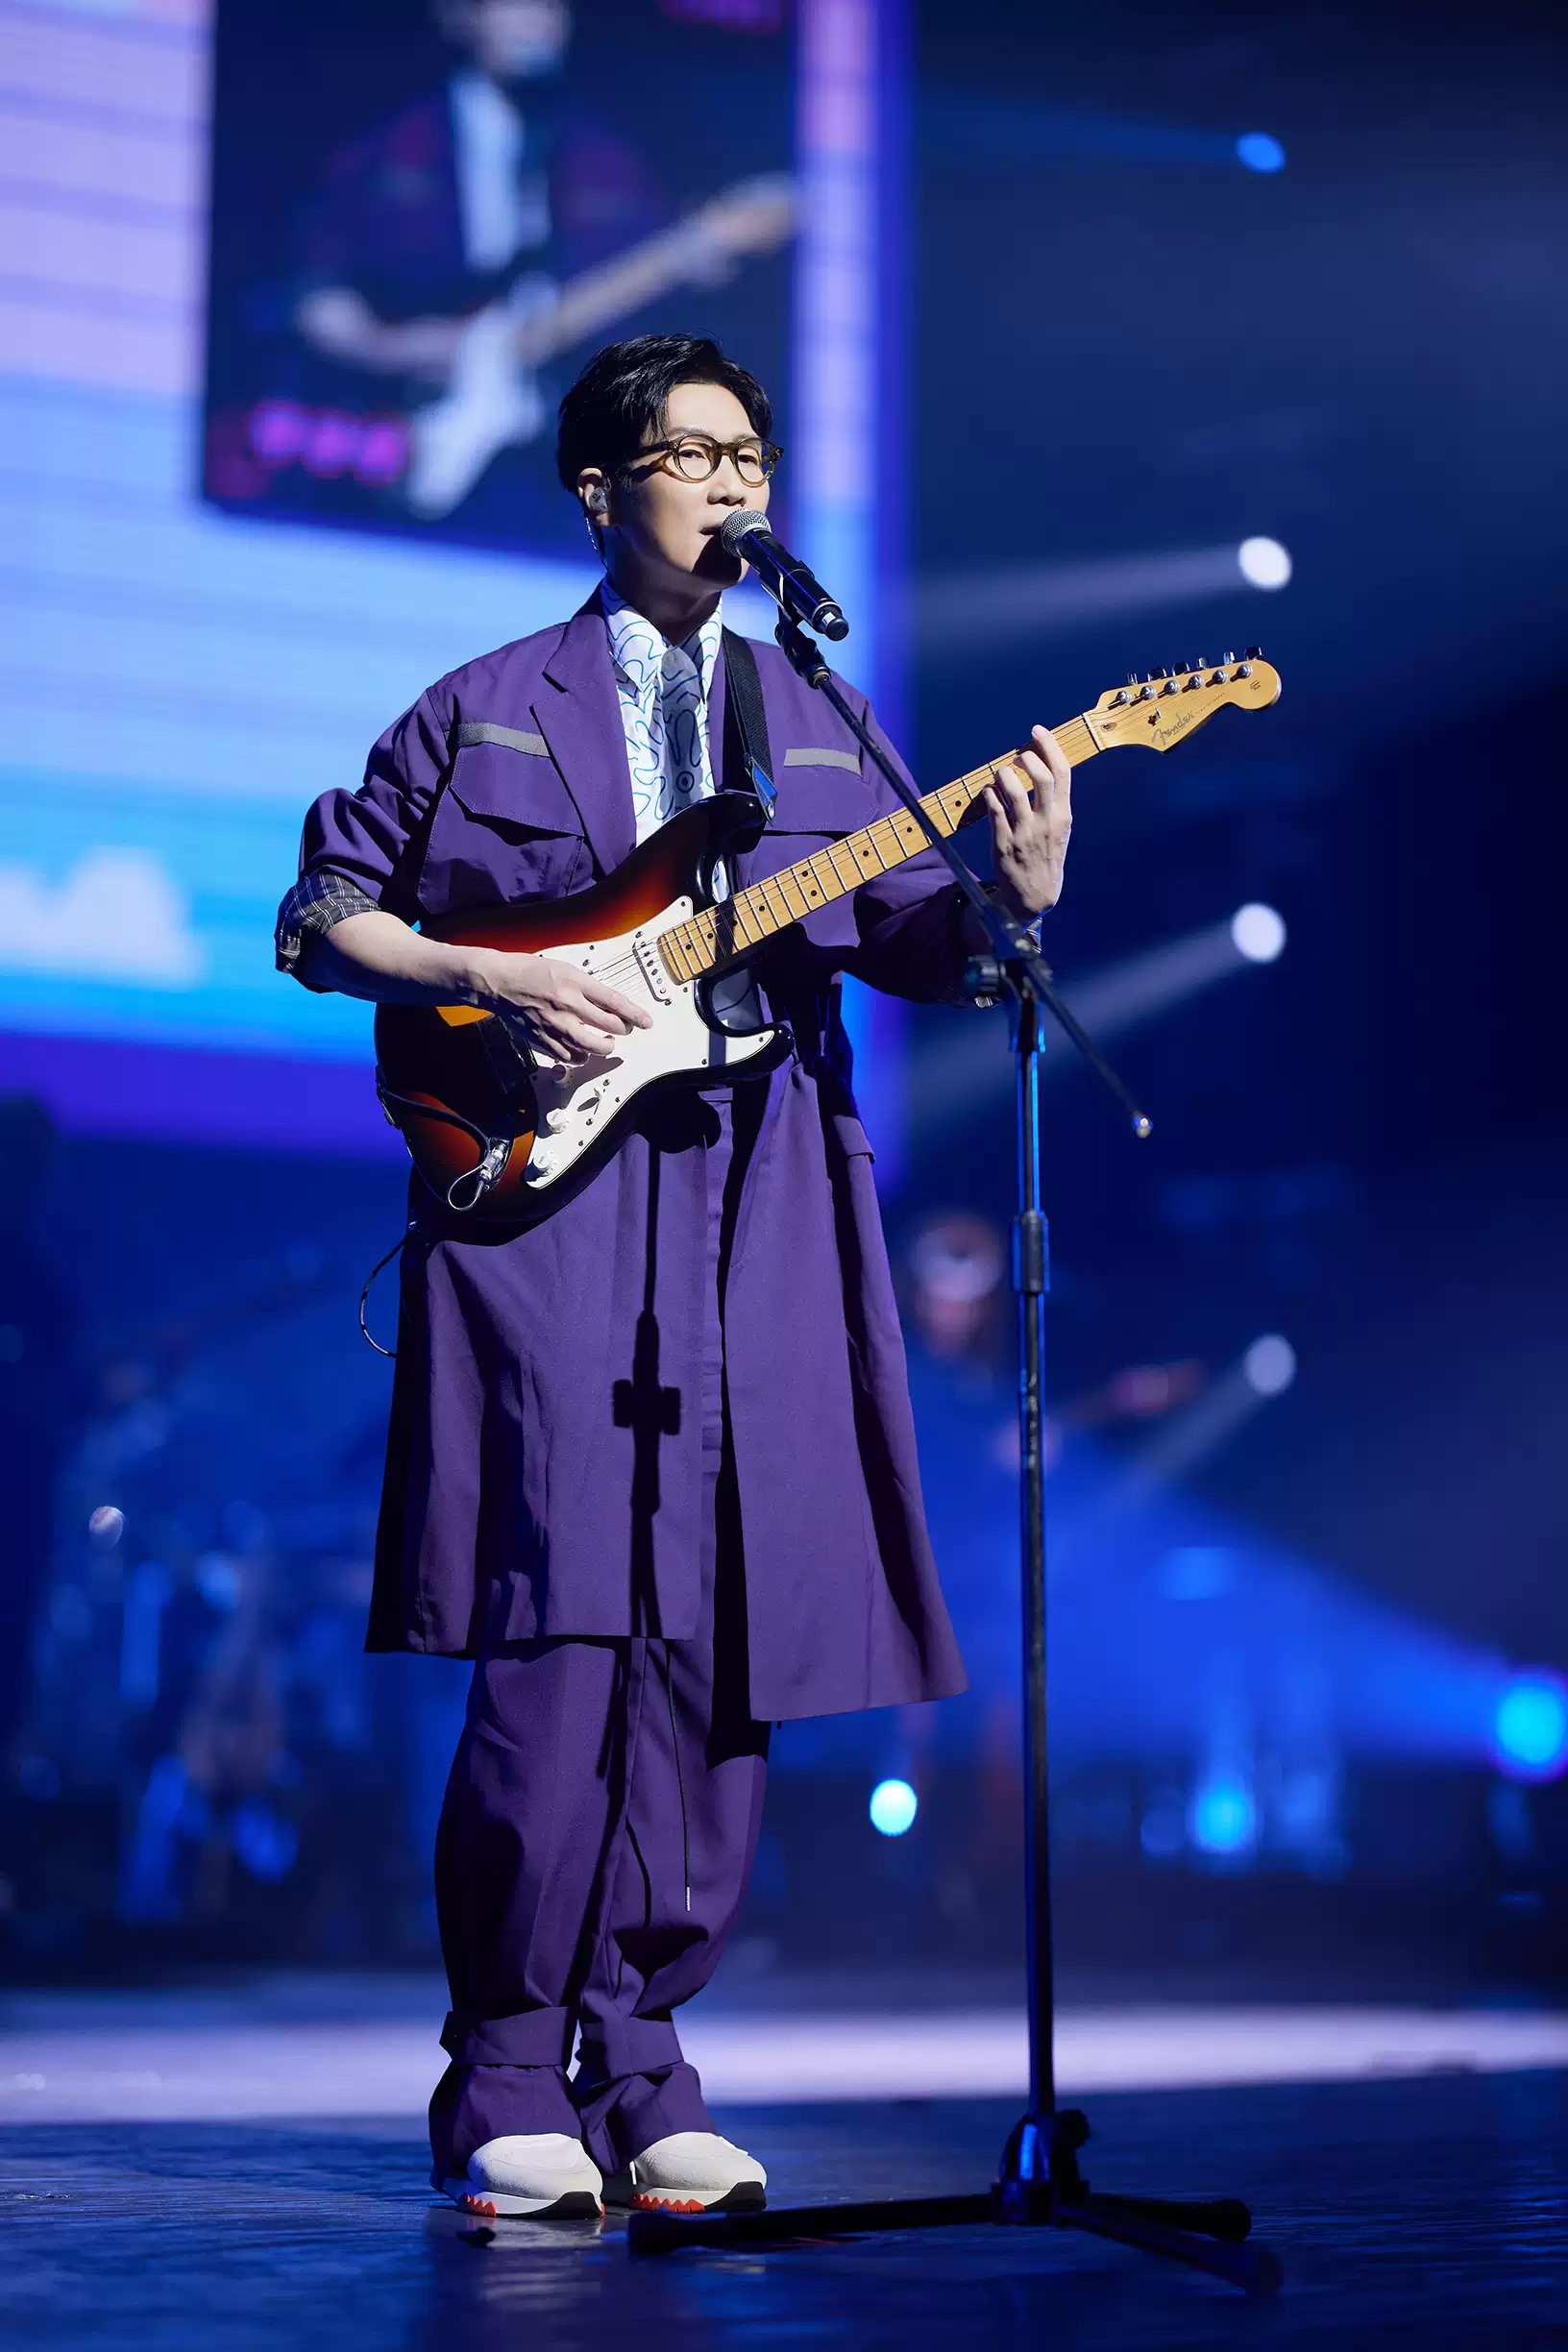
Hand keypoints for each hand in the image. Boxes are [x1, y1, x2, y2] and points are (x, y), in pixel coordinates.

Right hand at [473, 951, 652, 1068]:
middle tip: (621, 1029)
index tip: (647, 1022)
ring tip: (603, 1041)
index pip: (614, 1001)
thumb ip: (587, 987)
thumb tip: (610, 1004)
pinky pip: (570, 1057)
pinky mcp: (543, 1040)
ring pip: (592, 1047)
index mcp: (575, 983)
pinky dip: (580, 1055)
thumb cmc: (530, 972)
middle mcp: (568, 1005)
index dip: (635, 1014)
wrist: (498, 983)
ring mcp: (555, 1025)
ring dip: (603, 1046)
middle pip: (609, 1027)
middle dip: (621, 1030)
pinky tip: (580, 1047)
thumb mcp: (564, 970)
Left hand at [982, 725, 1072, 923]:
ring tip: (999, 774)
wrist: (1035, 896)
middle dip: (1027, 757)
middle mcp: (1046, 822)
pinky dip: (989, 795)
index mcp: (1063, 816)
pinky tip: (988, 792)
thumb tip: (1040, 763)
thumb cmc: (1046, 856)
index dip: (1049, 746)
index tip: (1037, 730)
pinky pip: (994, 811)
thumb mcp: (1060, 829)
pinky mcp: (1004, 844)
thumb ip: (1053, 801)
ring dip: (1002, 774)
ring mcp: (1024, 834)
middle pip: (1041, 778)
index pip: (1062, 773)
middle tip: (1016, 755)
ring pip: (1013, 791)